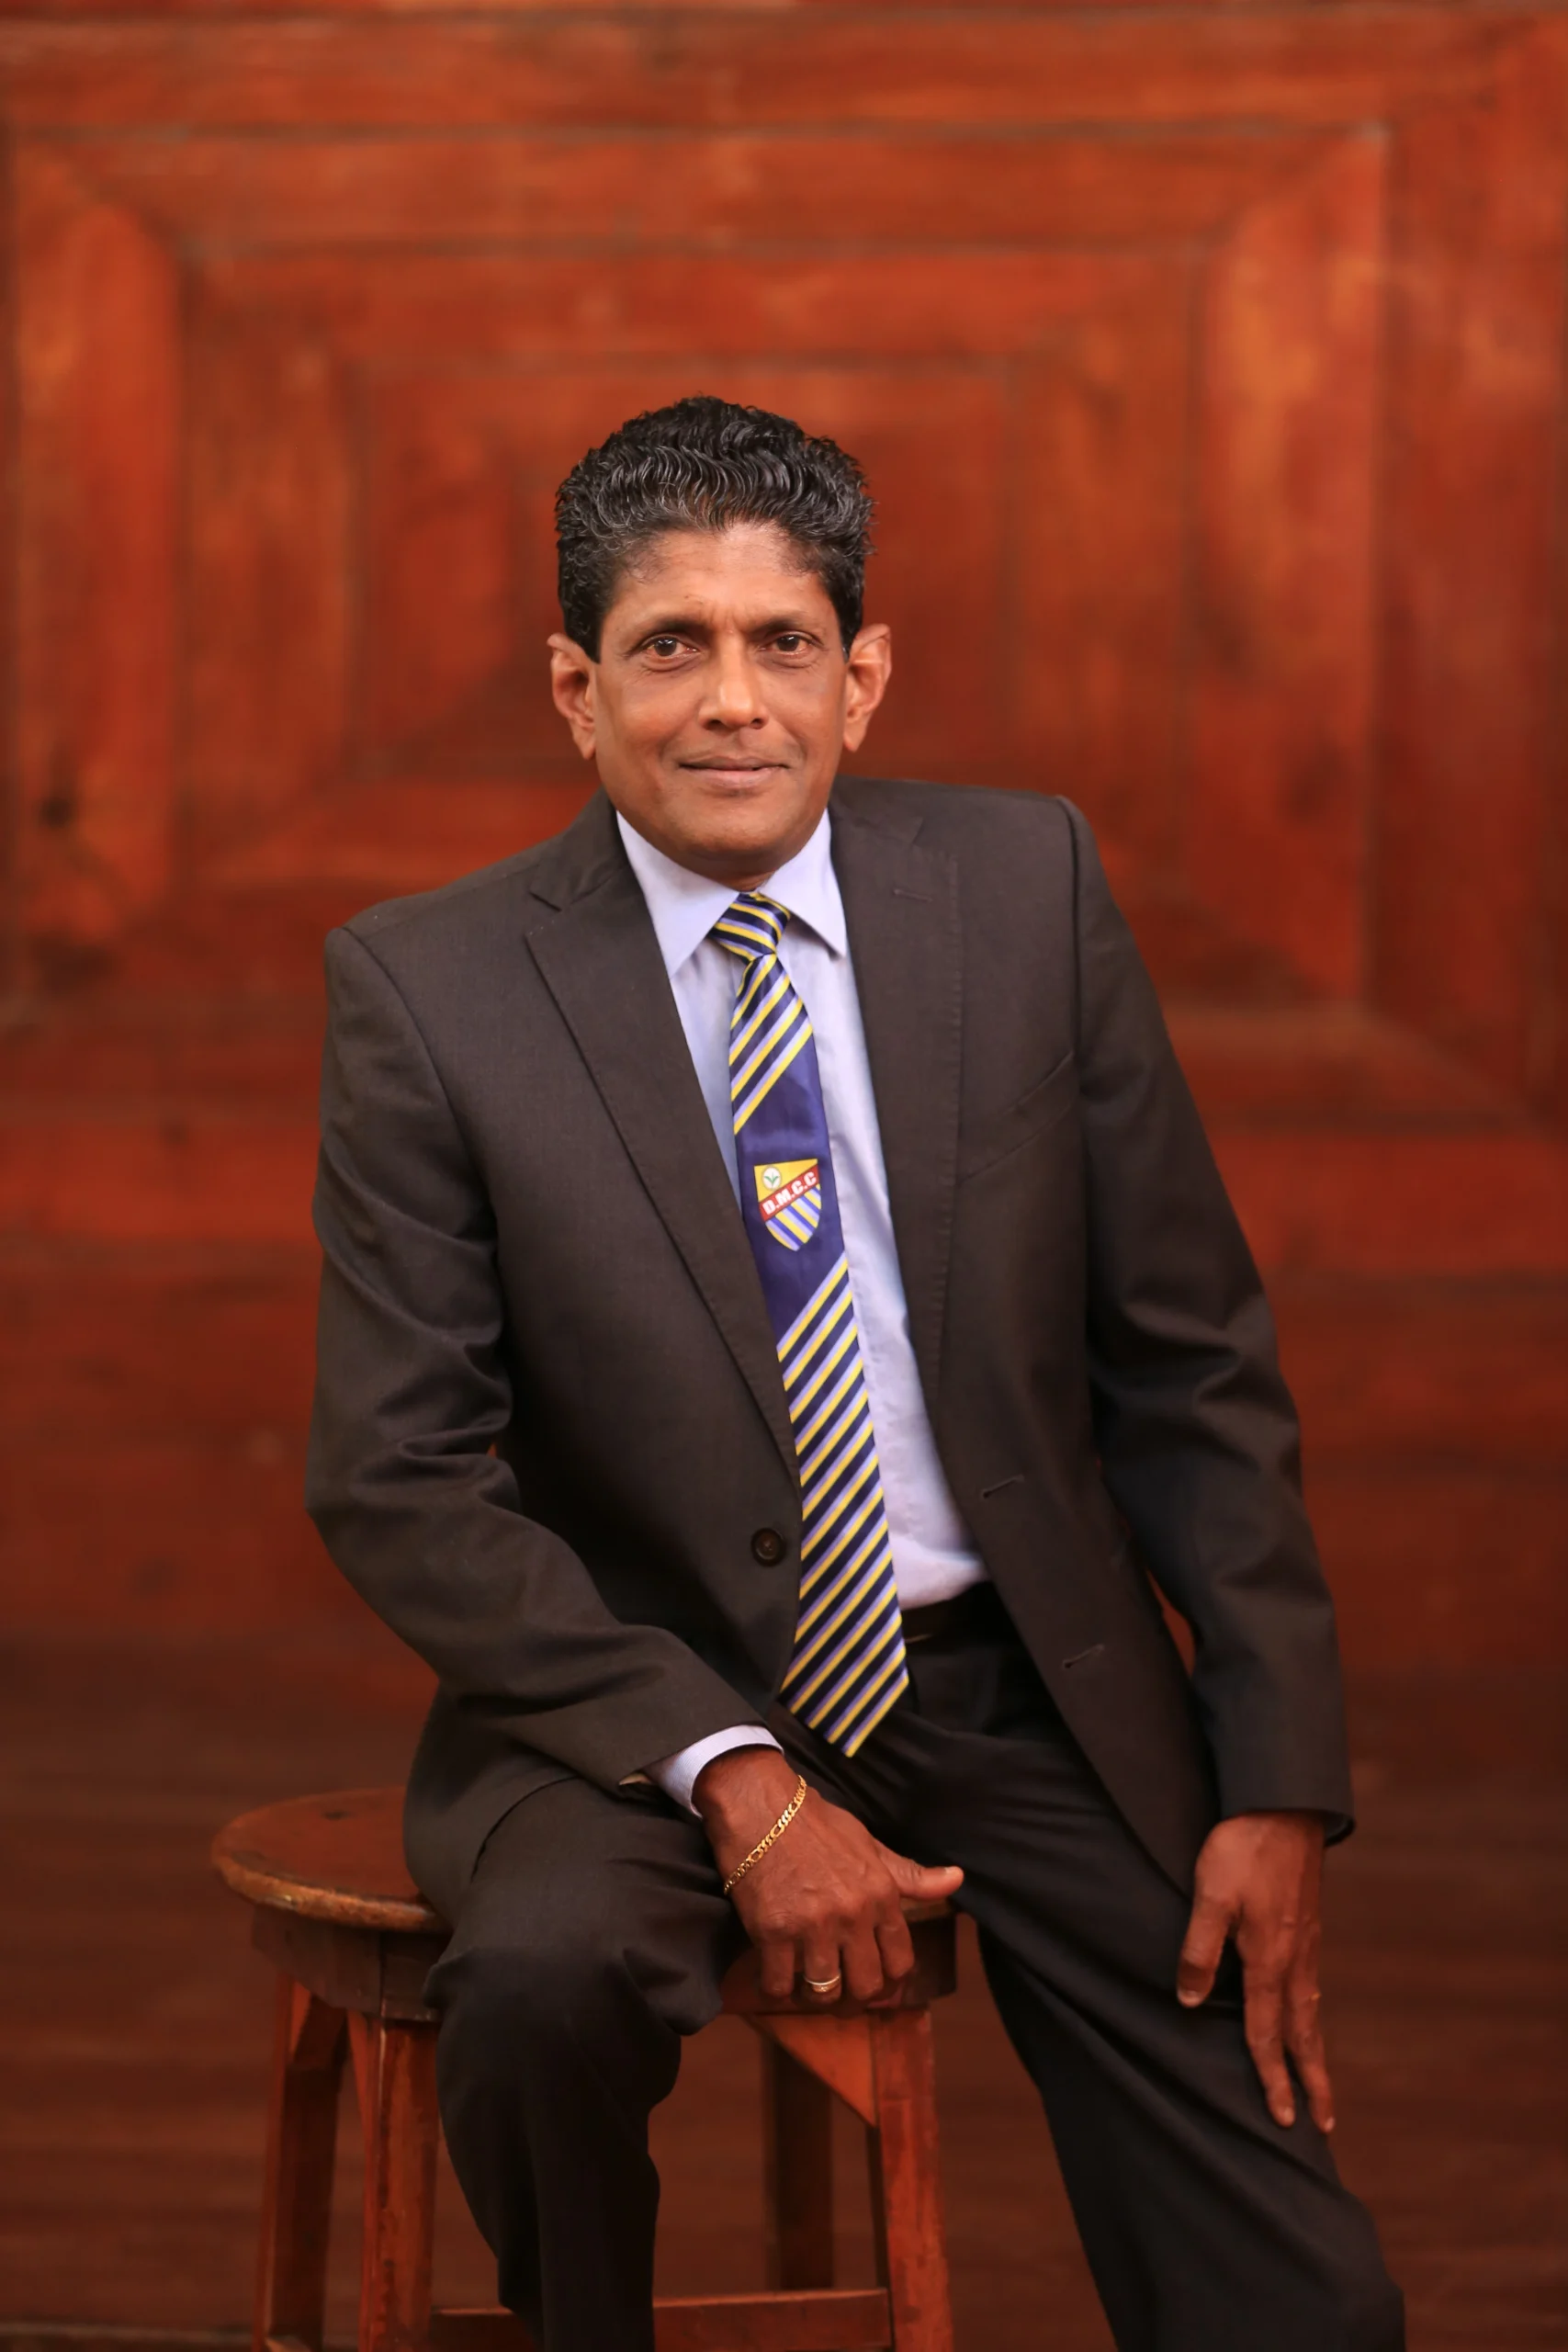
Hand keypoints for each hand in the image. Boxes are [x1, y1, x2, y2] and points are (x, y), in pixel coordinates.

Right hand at [694, 1747, 962, 2004]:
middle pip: (865, 1987)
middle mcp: (852, 1915)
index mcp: (880, 1895)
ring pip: (823, 1993)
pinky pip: (778, 1985)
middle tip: (837, 1993)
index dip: (888, 1981)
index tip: (871, 1981)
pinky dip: (774, 1988)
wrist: (760, 1803)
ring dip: (813, 1997)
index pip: (900, 1962)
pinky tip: (773, 1975)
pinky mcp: (772, 1932)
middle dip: (853, 1999)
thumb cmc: (816, 1822)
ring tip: (805, 1985)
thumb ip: (910, 1874)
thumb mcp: (869, 1844)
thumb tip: (957, 1879)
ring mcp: (811, 1926)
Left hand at [1178, 1809, 1333, 2132]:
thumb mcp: (1209, 1895)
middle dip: (1312, 2081)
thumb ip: (1199, 1950)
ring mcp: (1306, 1943)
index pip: (1267, 2032)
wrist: (1283, 1805)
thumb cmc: (1242, 1848)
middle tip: (1324, 2125)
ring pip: (1311, 2011)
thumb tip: (1189, 2002)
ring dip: (1315, 2051)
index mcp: (1268, 1960)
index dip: (1271, 2077)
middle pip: (1303, 2033)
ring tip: (1321, 2083)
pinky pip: (1311, 1985)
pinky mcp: (1307, 1925)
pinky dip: (1312, 2015)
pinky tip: (1308, 2013)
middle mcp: (1294, 1960)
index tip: (1282, 2118)